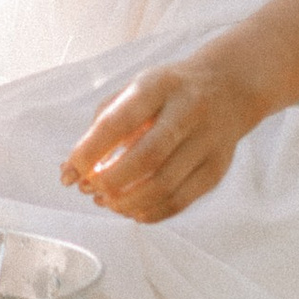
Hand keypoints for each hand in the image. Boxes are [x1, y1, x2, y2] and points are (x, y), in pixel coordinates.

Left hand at [61, 48, 262, 223]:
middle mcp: (188, 111)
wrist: (228, 87)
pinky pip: (180, 200)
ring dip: (127, 202)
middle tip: (89, 190)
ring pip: (164, 185)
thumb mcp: (135, 89)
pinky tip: (132, 210)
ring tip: (106, 202)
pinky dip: (151, 212)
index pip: (119, 121)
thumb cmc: (167, 91)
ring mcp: (208, 141)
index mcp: (159, 85)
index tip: (70, 172)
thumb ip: (102, 125)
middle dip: (110, 181)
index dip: (90, 152)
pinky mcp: (217, 168)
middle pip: (147, 157)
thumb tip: (71, 171)